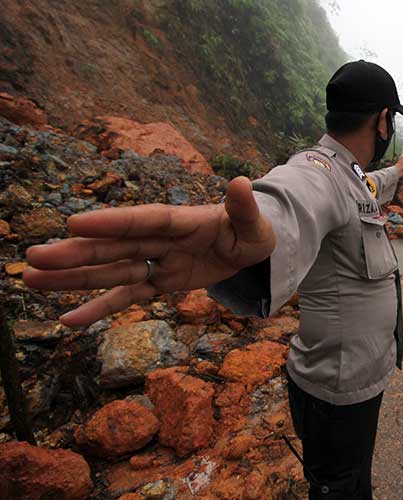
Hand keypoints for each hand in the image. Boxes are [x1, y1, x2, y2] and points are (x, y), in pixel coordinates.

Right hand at [23, 177, 275, 326]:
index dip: (113, 222)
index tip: (75, 223)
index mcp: (183, 221)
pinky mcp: (158, 283)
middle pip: (115, 247)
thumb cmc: (252, 232)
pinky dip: (100, 309)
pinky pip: (126, 298)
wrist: (250, 249)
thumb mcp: (255, 224)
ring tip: (32, 280)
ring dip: (74, 278)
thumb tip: (242, 182)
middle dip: (77, 253)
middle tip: (33, 259)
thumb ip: (244, 208)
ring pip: (111, 272)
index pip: (146, 220)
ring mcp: (156, 262)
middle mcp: (161, 240)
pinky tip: (67, 321)